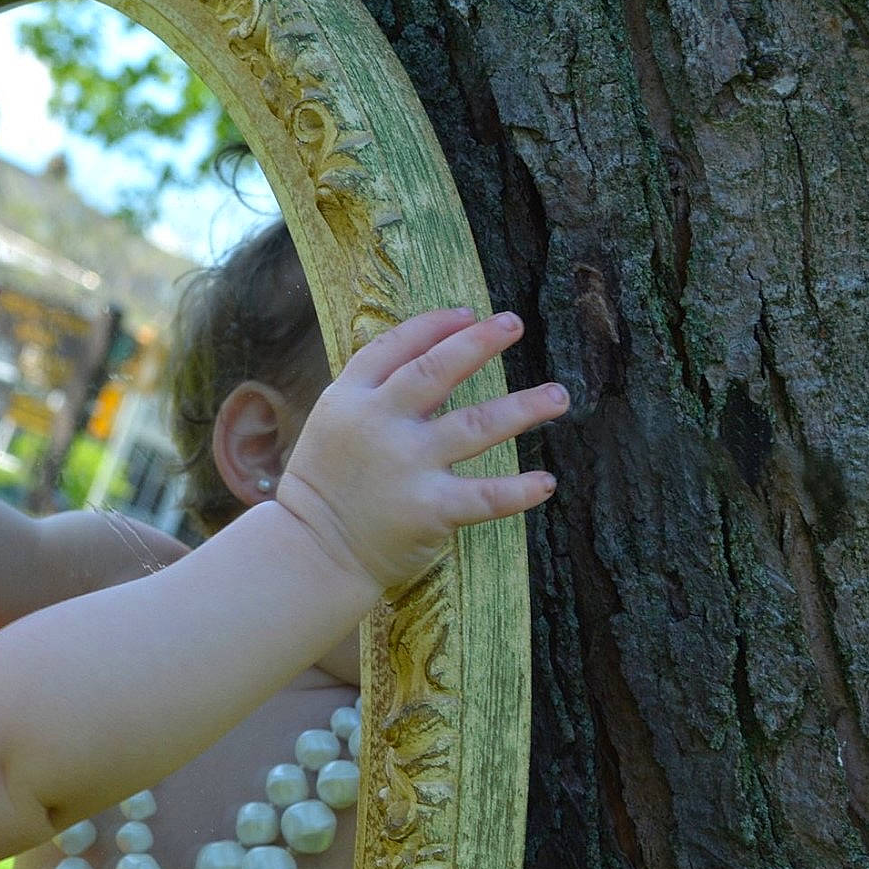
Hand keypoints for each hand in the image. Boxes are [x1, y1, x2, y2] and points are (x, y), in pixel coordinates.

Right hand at [275, 309, 564, 590]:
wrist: (310, 553)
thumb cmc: (324, 489)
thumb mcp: (332, 428)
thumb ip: (374, 398)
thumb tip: (434, 366)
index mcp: (349, 401)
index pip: (394, 348)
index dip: (434, 325)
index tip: (468, 315)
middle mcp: (379, 425)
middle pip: (436, 371)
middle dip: (479, 343)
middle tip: (513, 324)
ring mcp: (406, 465)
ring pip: (476, 425)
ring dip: (524, 408)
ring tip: (558, 396)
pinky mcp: (429, 508)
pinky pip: (486, 496)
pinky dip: (518, 490)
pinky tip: (546, 483)